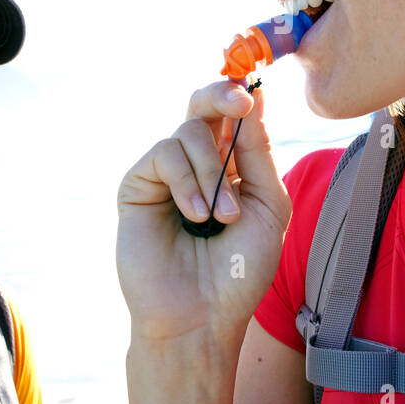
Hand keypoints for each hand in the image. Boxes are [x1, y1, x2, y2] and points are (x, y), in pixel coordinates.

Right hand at [116, 80, 291, 345]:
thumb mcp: (266, 205)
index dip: (242, 95)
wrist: (203, 316)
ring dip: (213, 170)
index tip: (255, 88)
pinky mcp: (137, 185)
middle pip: (203, 105)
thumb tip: (254, 96)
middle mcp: (197, 164)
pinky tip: (196, 217)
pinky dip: (187, 182)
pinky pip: (164, 154)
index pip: (234, 117)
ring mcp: (166, 173)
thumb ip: (258, 152)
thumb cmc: (240, 270)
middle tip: (239, 101)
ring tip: (222, 218)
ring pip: (188, 130)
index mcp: (232, 167)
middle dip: (222, 94)